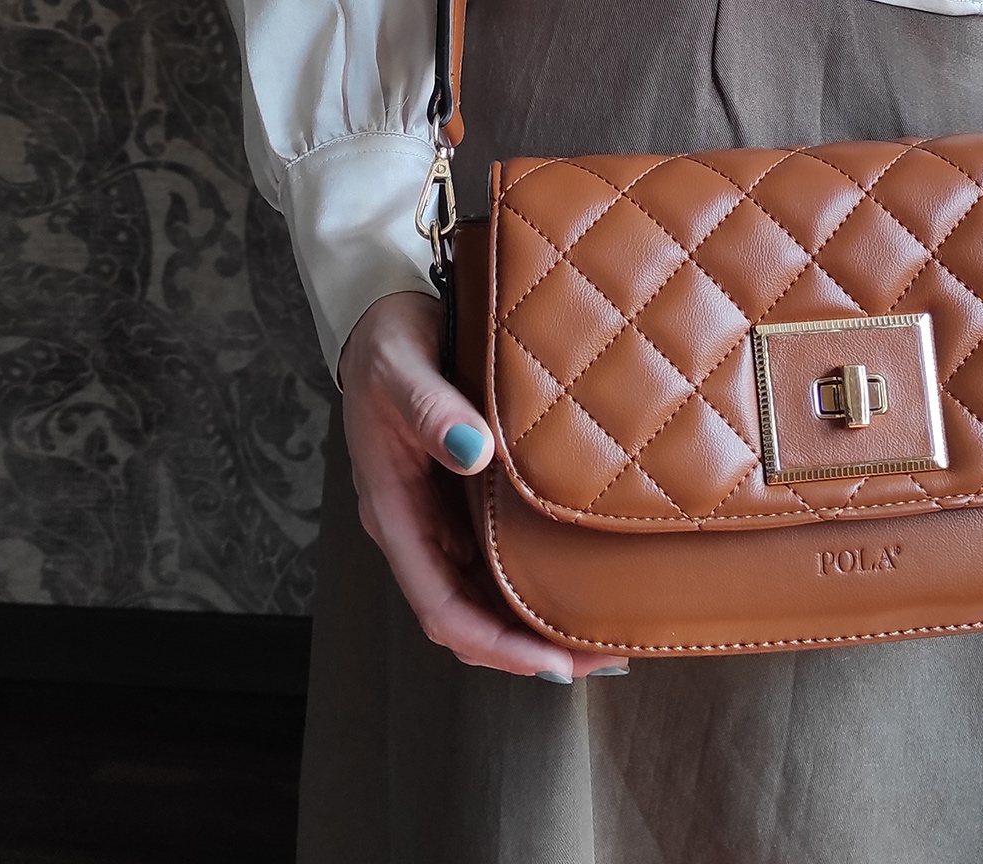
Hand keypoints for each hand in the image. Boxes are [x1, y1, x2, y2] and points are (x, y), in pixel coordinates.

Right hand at [338, 290, 629, 680]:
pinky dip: (533, 578)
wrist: (383, 321)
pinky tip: (575, 577)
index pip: (440, 608)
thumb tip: (475, 455)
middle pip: (468, 616)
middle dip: (526, 647)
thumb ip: (433, 412)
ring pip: (485, 594)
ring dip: (534, 620)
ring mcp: (438, 517)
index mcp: (394, 513)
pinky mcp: (461, 498)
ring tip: (599, 630)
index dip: (493, 644)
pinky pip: (496, 556)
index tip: (551, 661)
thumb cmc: (389, 346)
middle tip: (599, 656)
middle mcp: (417, 528)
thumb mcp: (402, 370)